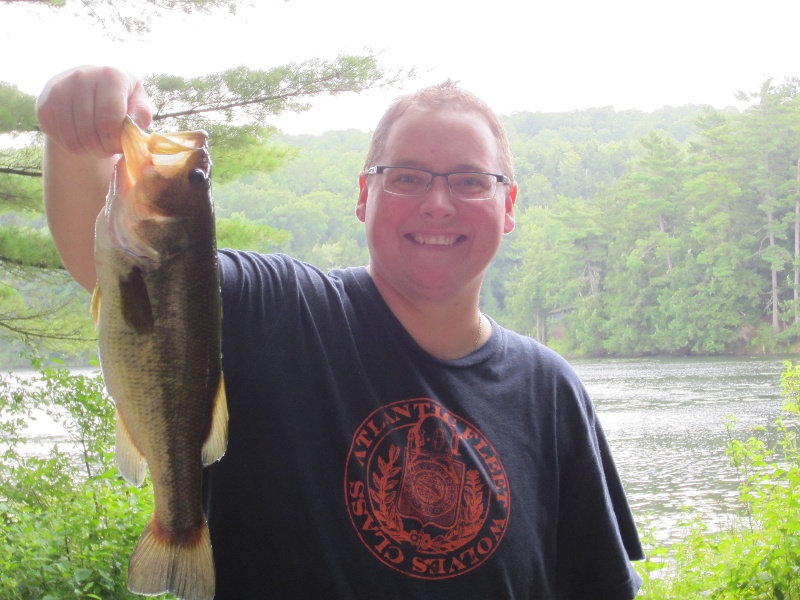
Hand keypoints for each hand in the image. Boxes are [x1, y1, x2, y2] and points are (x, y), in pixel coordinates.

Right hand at [36, 65, 152, 157]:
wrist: (87, 82)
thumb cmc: (119, 96)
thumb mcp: (137, 100)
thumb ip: (141, 114)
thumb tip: (131, 127)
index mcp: (110, 76)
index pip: (109, 122)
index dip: (115, 142)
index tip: (119, 146)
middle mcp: (81, 78)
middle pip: (90, 134)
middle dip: (103, 150)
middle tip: (109, 150)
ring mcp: (59, 90)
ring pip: (74, 140)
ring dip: (89, 151)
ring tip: (98, 147)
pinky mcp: (44, 104)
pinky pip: (60, 140)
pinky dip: (74, 148)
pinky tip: (83, 140)